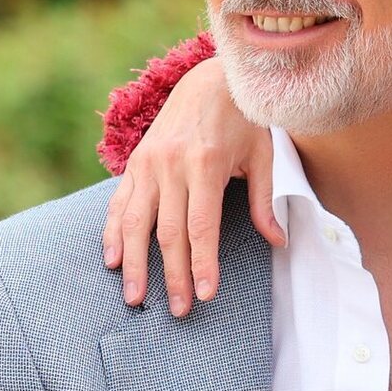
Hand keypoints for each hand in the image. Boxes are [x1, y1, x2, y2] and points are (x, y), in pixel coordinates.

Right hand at [101, 58, 280, 315]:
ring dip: (135, 264)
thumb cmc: (243, 120)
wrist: (210, 80)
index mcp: (205, 164)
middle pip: (168, 233)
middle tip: (178, 310)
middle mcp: (171, 166)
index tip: (205, 294)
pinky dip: (113, 233)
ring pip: (136, 224)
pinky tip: (112, 260)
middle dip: (173, 275)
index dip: (202, 263)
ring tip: (136, 298)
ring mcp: (148, 164)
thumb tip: (278, 241)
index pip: (201, 227)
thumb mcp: (262, 156)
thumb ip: (263, 201)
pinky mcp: (135, 162)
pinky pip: (120, 204)